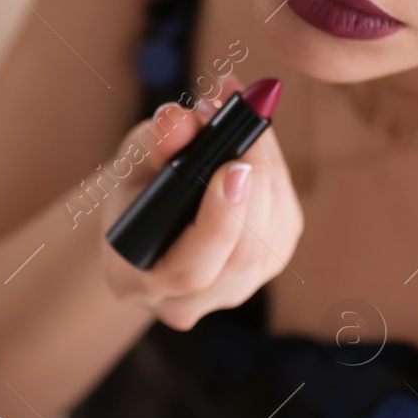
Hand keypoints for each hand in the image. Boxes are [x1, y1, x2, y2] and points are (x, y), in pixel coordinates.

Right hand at [97, 75, 302, 329]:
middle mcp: (186, 301)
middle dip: (255, 181)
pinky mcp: (268, 266)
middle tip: (245, 121)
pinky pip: (285, 221)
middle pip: (242, 254)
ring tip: (246, 116)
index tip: (234, 166)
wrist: (151, 219)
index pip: (188, 271)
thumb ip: (152, 143)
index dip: (218, 223)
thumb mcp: (132, 161)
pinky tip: (257, 140)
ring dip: (267, 168)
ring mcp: (233, 290)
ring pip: (272, 236)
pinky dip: (277, 172)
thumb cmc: (137, 190)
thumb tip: (179, 119)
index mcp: (135, 281)